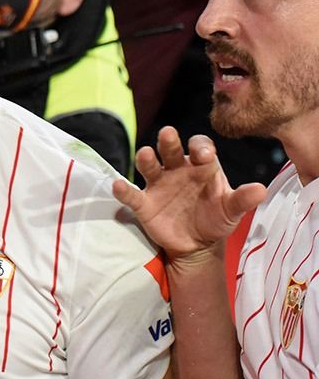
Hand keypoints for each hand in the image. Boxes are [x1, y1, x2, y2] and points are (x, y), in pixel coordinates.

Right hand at [112, 127, 266, 262]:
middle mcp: (176, 169)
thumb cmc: (215, 218)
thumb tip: (261, 189)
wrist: (197, 244)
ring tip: (146, 154)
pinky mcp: (144, 203)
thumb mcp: (231, 210)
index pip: (199, 147)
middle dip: (168, 141)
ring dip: (146, 159)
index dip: (201, 148)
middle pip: (170, 149)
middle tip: (169, 134)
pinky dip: (123, 190)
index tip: (205, 156)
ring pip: (149, 166)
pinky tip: (118, 186)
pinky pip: (132, 194)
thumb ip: (242, 199)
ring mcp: (158, 184)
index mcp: (200, 166)